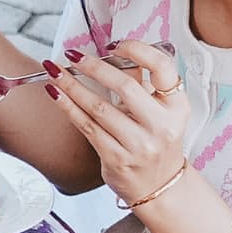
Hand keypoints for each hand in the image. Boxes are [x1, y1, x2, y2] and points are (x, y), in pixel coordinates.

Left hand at [46, 39, 193, 212]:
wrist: (159, 187)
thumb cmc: (157, 143)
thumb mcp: (161, 113)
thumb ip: (142, 84)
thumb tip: (117, 55)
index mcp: (177, 107)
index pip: (162, 68)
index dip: (137, 50)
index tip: (114, 45)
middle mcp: (161, 125)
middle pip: (126, 87)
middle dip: (94, 67)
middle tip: (73, 55)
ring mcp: (139, 144)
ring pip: (99, 107)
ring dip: (72, 86)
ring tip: (54, 71)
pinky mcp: (116, 158)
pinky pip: (87, 127)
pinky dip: (68, 107)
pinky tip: (55, 94)